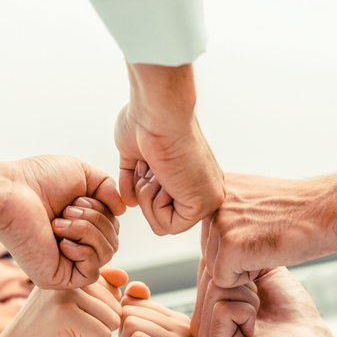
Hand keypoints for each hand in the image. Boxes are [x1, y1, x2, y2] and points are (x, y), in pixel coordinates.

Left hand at [0, 153, 125, 288]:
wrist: (8, 192)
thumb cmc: (38, 179)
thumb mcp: (84, 174)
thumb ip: (109, 188)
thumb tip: (123, 210)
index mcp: (80, 225)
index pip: (113, 227)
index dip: (105, 211)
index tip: (77, 198)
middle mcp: (75, 245)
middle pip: (114, 240)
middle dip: (97, 219)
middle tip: (67, 209)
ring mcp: (67, 263)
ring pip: (107, 253)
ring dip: (88, 230)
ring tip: (60, 220)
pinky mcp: (58, 278)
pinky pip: (92, 270)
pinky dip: (83, 249)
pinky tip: (60, 238)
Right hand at [0, 265, 126, 336]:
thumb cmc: (43, 335)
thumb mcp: (71, 305)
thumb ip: (98, 289)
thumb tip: (125, 277)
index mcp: (69, 270)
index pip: (113, 287)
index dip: (99, 310)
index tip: (71, 315)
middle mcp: (67, 276)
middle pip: (116, 305)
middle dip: (97, 324)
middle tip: (65, 328)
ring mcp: (65, 293)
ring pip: (113, 320)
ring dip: (93, 335)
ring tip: (64, 333)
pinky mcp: (65, 314)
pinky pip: (103, 335)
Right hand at [115, 63, 223, 234]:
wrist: (156, 110)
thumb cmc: (144, 121)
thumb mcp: (134, 154)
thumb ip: (134, 179)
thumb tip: (130, 202)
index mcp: (192, 176)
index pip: (162, 206)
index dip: (142, 188)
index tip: (146, 163)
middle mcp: (203, 188)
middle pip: (161, 219)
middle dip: (144, 194)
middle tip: (150, 167)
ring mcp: (206, 198)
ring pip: (162, 226)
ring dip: (146, 198)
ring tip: (155, 171)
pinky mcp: (203, 205)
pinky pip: (167, 227)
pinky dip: (154, 205)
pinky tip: (162, 179)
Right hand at [191, 261, 336, 336]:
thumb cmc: (292, 311)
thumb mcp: (260, 272)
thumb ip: (234, 256)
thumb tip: (214, 236)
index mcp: (207, 308)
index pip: (208, 266)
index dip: (241, 269)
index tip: (259, 291)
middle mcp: (202, 324)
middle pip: (212, 276)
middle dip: (245, 283)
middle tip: (262, 307)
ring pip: (216, 289)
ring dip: (250, 298)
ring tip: (260, 317)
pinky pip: (223, 309)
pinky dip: (248, 312)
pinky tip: (257, 331)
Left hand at [202, 172, 336, 287]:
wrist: (330, 210)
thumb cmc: (300, 210)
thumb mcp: (255, 199)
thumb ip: (230, 210)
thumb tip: (213, 230)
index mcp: (217, 187)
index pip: (211, 234)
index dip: (238, 242)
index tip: (262, 229)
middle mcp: (212, 202)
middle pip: (210, 252)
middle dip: (237, 256)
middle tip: (267, 238)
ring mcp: (220, 224)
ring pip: (215, 267)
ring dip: (243, 267)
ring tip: (269, 244)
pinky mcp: (230, 247)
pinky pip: (225, 281)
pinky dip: (249, 278)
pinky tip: (269, 255)